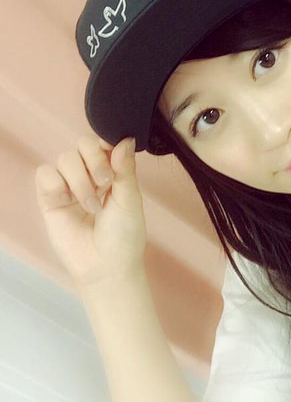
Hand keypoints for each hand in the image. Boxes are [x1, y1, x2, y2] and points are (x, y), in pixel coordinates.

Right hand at [34, 135, 146, 289]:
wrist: (106, 266)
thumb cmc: (124, 235)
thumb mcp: (130, 199)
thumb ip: (125, 169)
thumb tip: (126, 139)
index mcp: (113, 172)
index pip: (104, 142)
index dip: (107, 143)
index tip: (114, 153)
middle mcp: (90, 175)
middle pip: (83, 144)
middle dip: (94, 160)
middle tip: (105, 183)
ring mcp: (69, 186)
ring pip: (65, 158)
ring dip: (80, 180)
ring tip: (93, 206)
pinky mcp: (50, 199)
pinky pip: (45, 174)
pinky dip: (57, 184)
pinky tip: (69, 202)